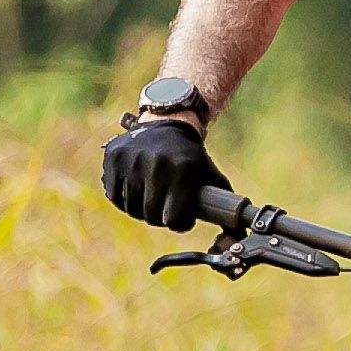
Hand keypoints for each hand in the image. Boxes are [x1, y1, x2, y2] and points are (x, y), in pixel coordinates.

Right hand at [101, 114, 224, 231]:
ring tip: (151, 203)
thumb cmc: (190, 155)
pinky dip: (124, 200)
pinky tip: (136, 194)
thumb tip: (237, 226)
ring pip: (131, 208)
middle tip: (166, 213)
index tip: (182, 220)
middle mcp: (155, 164)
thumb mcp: (208, 171)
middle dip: (161, 219)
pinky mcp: (113, 158)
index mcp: (183, 169)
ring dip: (141, 211)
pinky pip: (114, 195)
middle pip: (151, 215)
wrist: (166, 124)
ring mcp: (131, 160)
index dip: (179, 223)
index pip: (174, 217)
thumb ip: (221, 197)